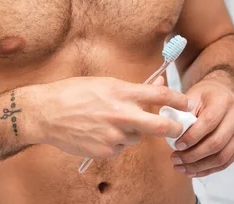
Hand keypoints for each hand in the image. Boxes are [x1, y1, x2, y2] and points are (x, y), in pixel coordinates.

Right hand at [33, 75, 193, 158]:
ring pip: (138, 136)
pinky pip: (122, 146)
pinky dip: (117, 140)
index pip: (160, 96)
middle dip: (175, 127)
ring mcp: (115, 135)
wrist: (48, 113)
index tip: (186, 102)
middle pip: (161, 126)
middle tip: (178, 127)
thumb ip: (133, 88)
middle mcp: (122, 115)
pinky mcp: (107, 151)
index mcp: (122, 93)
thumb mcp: (105, 82)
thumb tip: (157, 86)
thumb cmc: (74, 92)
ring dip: (134, 131)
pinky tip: (100, 131)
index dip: (178, 99)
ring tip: (112, 121)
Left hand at [170, 78, 233, 177]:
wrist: (222, 94)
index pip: (208, 122)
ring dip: (199, 166)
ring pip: (222, 157)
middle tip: (175, 160)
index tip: (176, 146)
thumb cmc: (204, 96)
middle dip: (193, 155)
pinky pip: (226, 162)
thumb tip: (173, 134)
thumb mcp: (192, 96)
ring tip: (181, 168)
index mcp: (223, 101)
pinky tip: (193, 171)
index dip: (192, 137)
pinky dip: (208, 169)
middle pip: (216, 143)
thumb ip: (183, 113)